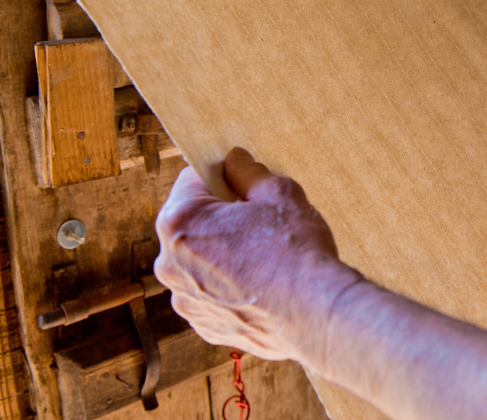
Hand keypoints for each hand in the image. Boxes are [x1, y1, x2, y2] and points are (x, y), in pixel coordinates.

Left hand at [154, 148, 362, 367]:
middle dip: (220, 218)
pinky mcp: (204, 325)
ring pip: (201, 261)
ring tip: (264, 257)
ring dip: (223, 254)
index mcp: (180, 221)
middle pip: (192, 223)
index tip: (245, 186)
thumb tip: (234, 160)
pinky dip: (230, 287)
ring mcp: (185, 299)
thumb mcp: (278, 193)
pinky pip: (212, 294)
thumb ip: (248, 172)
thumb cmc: (296, 251)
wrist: (316, 313)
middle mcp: (170, 263)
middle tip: (260, 222)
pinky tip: (262, 285)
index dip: (222, 178)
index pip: (191, 181)